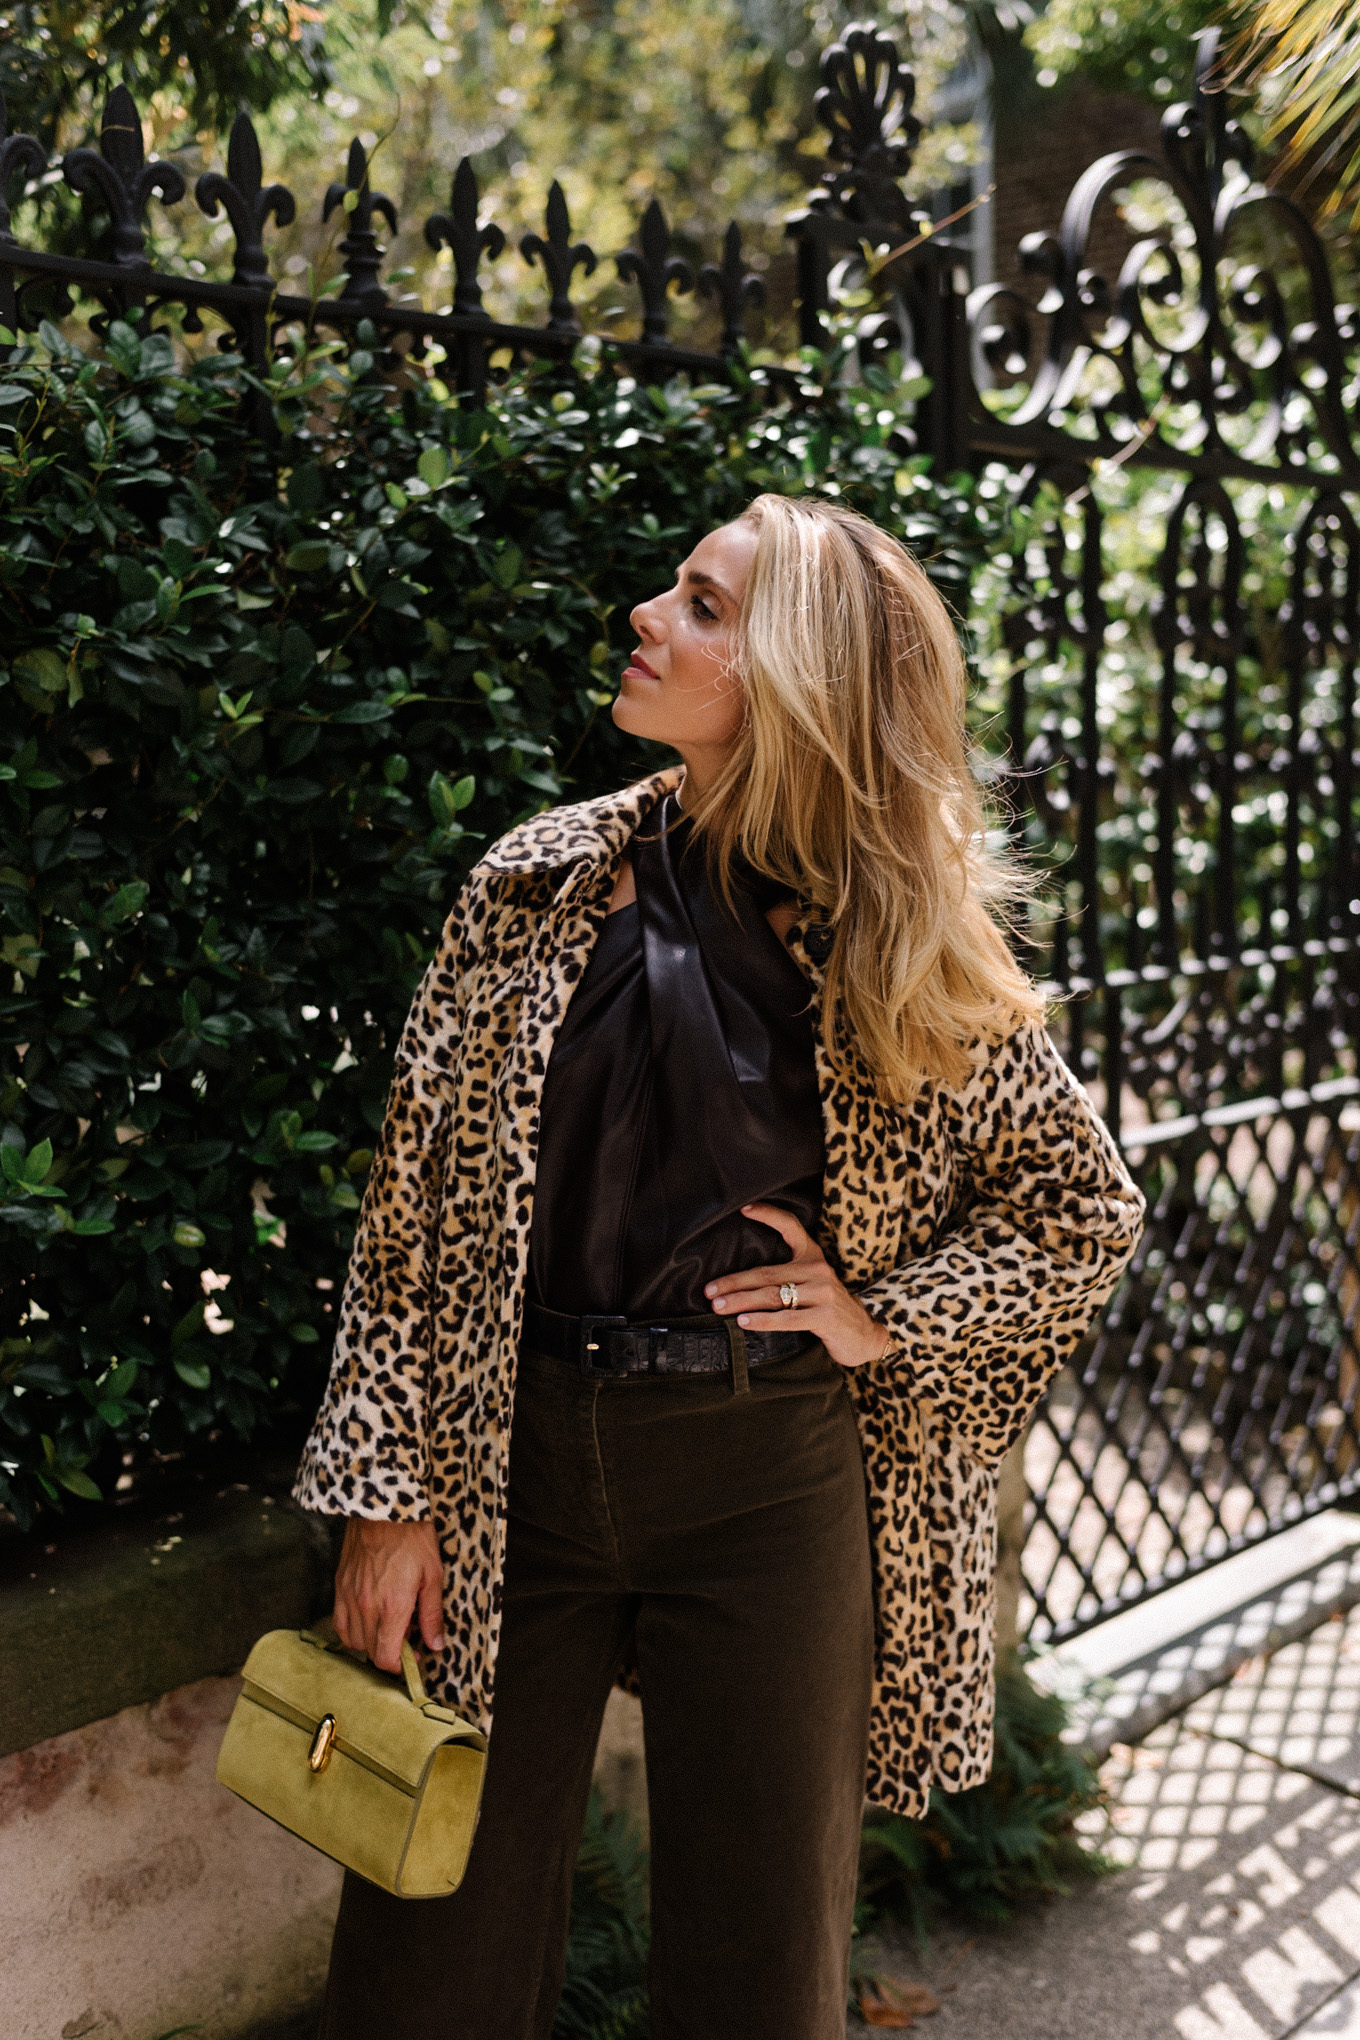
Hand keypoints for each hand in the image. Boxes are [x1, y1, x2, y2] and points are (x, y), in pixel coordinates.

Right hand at [332, 1518, 444, 1672]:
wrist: (384, 1508)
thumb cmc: (413, 1538)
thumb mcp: (433, 1576)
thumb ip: (432, 1615)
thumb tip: (435, 1645)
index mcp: (393, 1606)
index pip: (386, 1657)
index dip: (401, 1666)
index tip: (415, 1657)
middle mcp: (367, 1606)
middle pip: (370, 1652)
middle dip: (389, 1653)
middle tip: (406, 1640)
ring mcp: (349, 1597)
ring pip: (353, 1640)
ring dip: (371, 1642)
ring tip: (389, 1627)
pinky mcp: (340, 1586)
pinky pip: (340, 1623)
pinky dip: (352, 1629)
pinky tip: (368, 1619)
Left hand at [705, 1203, 891, 1370]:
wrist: (866, 1337)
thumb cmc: (829, 1310)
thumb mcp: (814, 1284)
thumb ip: (789, 1276)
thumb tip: (742, 1281)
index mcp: (814, 1257)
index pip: (791, 1227)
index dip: (769, 1215)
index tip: (743, 1209)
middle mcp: (819, 1270)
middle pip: (767, 1274)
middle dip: (734, 1283)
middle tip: (709, 1290)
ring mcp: (823, 1293)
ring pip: (772, 1295)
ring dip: (740, 1301)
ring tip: (718, 1306)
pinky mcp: (825, 1317)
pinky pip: (786, 1318)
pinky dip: (762, 1321)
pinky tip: (744, 1322)